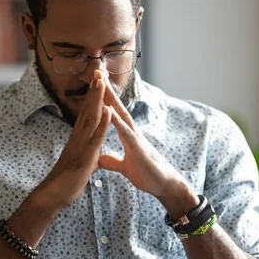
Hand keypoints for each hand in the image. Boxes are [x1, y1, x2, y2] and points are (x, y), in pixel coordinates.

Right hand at [37, 70, 111, 207]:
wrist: (54, 194)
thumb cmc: (68, 181)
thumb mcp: (83, 165)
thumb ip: (90, 158)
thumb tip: (95, 158)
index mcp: (79, 139)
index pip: (87, 115)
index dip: (93, 99)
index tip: (98, 83)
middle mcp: (79, 137)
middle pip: (88, 110)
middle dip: (94, 92)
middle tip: (99, 72)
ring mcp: (81, 145)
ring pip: (91, 118)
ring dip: (97, 100)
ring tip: (102, 82)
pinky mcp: (85, 155)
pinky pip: (96, 136)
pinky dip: (103, 123)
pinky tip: (109, 110)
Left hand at [98, 78, 198, 214]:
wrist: (163, 186)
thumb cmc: (147, 175)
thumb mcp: (125, 167)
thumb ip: (113, 161)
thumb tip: (101, 158)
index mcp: (127, 136)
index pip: (113, 114)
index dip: (104, 100)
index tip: (95, 85)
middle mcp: (132, 133)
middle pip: (117, 107)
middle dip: (106, 90)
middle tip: (97, 72)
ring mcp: (136, 138)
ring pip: (122, 115)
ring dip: (111, 99)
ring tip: (101, 84)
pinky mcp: (139, 148)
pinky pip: (126, 132)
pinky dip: (117, 121)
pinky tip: (109, 111)